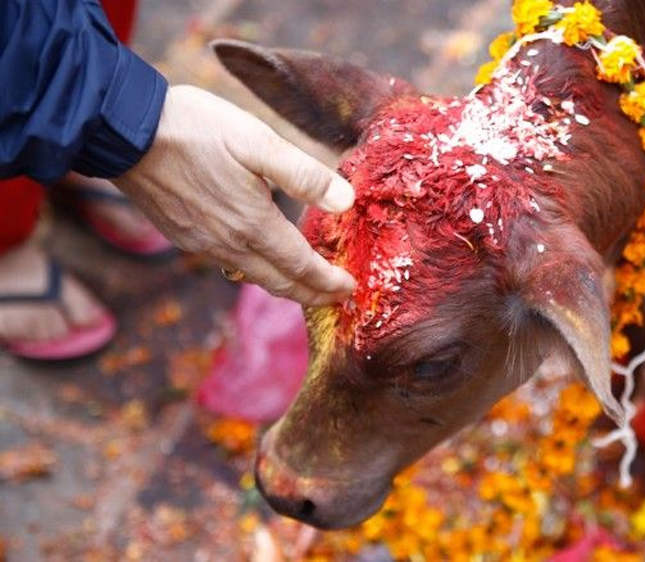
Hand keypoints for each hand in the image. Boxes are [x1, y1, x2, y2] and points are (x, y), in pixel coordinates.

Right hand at [113, 85, 355, 305]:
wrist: (124, 132)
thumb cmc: (195, 129)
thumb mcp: (258, 142)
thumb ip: (303, 175)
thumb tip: (346, 202)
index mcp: (253, 225)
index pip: (302, 267)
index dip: (329, 283)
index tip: (350, 290)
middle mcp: (229, 245)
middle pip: (280, 283)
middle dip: (312, 295)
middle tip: (336, 299)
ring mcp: (203, 245)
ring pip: (254, 278)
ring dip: (285, 286)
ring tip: (306, 285)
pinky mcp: (184, 237)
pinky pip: (230, 266)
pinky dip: (256, 272)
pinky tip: (261, 260)